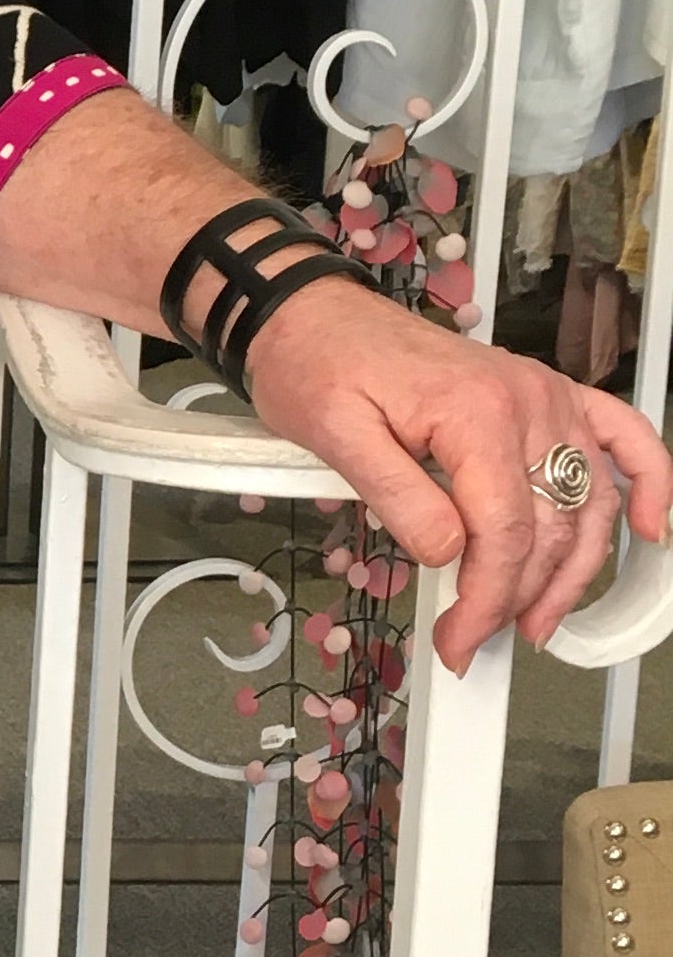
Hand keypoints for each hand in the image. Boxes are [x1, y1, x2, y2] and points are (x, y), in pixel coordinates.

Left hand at [241, 277, 672, 668]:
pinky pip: (620, 436)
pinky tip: (648, 528)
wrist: (318, 318)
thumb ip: (398, 498)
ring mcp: (545, 396)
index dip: (487, 599)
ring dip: (574, 569)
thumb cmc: (320, 366)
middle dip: (517, 596)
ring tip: (536, 619)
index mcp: (475, 413)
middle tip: (474, 638)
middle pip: (550, 527)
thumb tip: (449, 553)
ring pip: (587, 502)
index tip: (458, 638)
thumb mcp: (336, 436)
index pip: (504, 533)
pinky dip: (648, 481)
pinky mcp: (546, 395)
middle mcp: (527, 401)